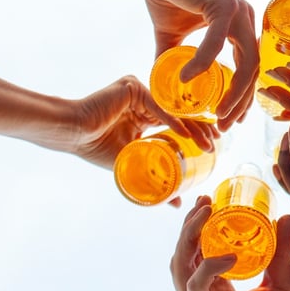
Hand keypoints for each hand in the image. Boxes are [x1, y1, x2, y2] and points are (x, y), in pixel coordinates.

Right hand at [65, 76, 217, 168]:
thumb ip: (154, 177)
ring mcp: (139, 91)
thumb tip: (176, 203)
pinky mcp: (132, 87)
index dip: (194, 134)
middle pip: (178, 114)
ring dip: (193, 127)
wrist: (72, 134)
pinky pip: (157, 107)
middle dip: (200, 129)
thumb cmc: (94, 147)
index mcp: (142, 114)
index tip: (211, 148)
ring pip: (172, 110)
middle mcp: (143, 100)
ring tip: (209, 143)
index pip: (175, 123)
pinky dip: (173, 121)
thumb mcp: (132, 164)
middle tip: (217, 145)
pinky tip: (187, 135)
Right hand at [141, 0, 256, 130]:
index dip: (243, 98)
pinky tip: (188, 79)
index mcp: (239, 26)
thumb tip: (165, 88)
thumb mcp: (171, 37)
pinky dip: (203, 63)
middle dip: (241, 103)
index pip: (251, 69)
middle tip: (224, 126)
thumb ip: (173, 61)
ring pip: (246, 62)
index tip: (230, 120)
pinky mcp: (223, 4)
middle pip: (254, 71)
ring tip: (214, 113)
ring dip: (233, 92)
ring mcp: (238, 11)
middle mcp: (245, 19)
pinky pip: (217, 42)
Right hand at [171, 196, 289, 290]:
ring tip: (206, 213)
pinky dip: (209, 268)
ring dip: (189, 236)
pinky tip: (228, 256)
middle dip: (188, 225)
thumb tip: (285, 216)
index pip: (195, 251)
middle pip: (181, 254)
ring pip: (180, 266)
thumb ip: (281, 252)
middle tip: (204, 201)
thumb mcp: (283, 282)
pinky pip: (197, 287)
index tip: (208, 200)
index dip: (196, 225)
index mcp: (213, 285)